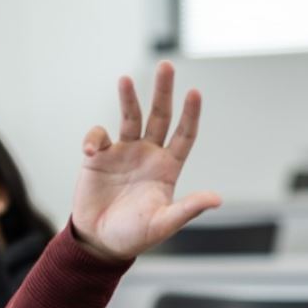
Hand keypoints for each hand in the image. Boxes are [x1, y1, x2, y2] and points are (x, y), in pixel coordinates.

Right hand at [71, 62, 220, 262]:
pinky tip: (91, 151)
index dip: (190, 114)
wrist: (100, 241)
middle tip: (166, 65)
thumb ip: (188, 209)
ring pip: (130, 117)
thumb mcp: (164, 224)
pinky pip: (99, 136)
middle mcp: (148, 154)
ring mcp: (124, 152)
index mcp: (168, 168)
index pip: (184, 135)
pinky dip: (94, 138)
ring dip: (128, 98)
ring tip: (125, 80)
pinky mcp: (99, 156)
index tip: (195, 92)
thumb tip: (217, 199)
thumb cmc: (135, 235)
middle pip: (159, 116)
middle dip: (163, 91)